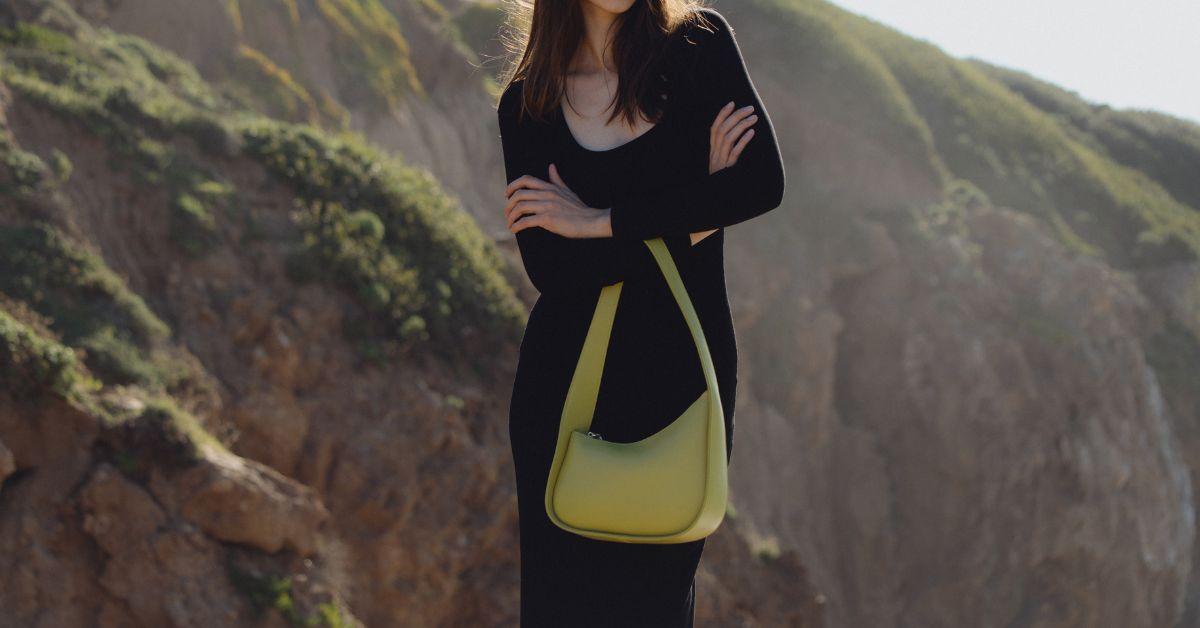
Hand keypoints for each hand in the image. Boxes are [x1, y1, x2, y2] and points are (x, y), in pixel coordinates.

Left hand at [505, 164, 609, 237]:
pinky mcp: (548, 219)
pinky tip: (514, 230)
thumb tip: (551, 166)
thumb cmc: (578, 208)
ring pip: (520, 207)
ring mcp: (547, 206)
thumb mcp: (567, 190)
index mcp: (550, 187)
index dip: (512, 185)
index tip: (507, 195)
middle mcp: (547, 194)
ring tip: (510, 223)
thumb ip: (556, 179)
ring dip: (511, 216)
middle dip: (509, 204)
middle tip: (507, 213)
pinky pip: (526, 221)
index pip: (526, 180)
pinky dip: (517, 226)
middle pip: (519, 194)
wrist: (590, 221)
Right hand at [690, 101, 757, 244]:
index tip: (732, 102)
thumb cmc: (719, 183)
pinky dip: (743, 142)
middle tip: (750, 108)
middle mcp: (714, 154)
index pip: (715, 128)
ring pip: (728, 138)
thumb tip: (740, 137)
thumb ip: (726, 152)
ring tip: (754, 118)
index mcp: (712, 151)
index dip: (722, 114)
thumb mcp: (721, 166)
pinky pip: (734, 153)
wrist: (712, 203)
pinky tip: (752, 134)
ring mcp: (720, 161)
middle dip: (736, 116)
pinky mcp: (727, 169)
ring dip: (741, 125)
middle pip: (723, 130)